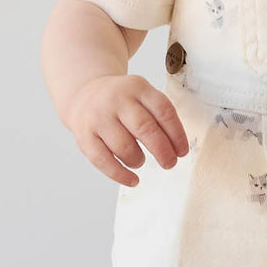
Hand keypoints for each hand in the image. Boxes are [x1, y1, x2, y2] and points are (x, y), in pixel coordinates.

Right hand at [66, 74, 189, 185]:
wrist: (84, 94)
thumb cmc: (121, 101)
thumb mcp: (141, 95)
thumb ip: (159, 115)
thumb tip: (176, 149)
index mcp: (138, 87)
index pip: (163, 111)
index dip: (177, 134)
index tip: (182, 151)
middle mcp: (117, 100)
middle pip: (145, 128)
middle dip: (162, 151)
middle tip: (169, 163)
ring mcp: (98, 117)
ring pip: (124, 147)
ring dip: (138, 160)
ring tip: (140, 161)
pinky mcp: (84, 135)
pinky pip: (103, 161)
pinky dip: (121, 175)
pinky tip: (133, 179)